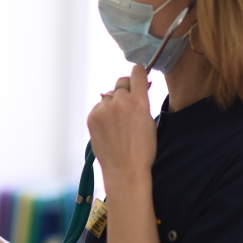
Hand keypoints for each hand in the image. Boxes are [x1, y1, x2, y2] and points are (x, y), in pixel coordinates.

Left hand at [87, 64, 156, 182]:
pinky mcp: (92, 117)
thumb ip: (143, 101)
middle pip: (121, 83)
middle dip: (125, 90)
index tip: (139, 75)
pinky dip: (103, 113)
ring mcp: (103, 110)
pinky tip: (109, 128)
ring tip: (118, 123)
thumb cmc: (142, 149)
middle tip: (128, 104)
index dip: (139, 73)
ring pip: (108, 96)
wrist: (125, 170)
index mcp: (138, 102)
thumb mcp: (150, 121)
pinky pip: (99, 107)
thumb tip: (140, 86)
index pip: (137, 72)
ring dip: (113, 103)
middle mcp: (119, 102)